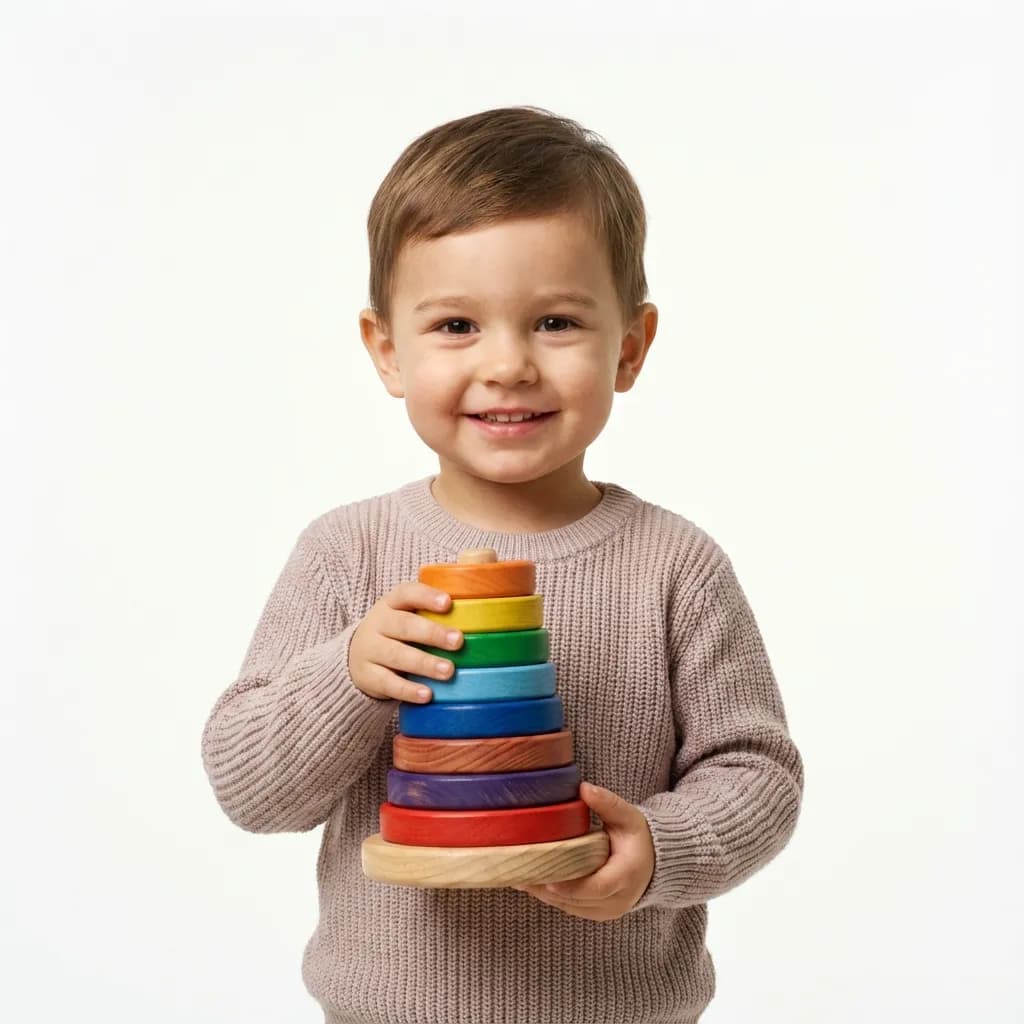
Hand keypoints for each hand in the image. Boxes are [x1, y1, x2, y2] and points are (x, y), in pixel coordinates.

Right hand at [348, 581, 461, 701]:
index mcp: (391, 603)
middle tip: (458, 641)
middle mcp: (378, 624)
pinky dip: (408, 690)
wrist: (356, 657)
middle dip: (432, 633)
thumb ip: (435, 609)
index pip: (406, 593)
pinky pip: (387, 683)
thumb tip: (483, 599)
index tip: (448, 602)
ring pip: (397, 655)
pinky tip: (427, 695)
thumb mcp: (407, 614)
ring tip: (448, 671)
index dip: (426, 596)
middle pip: (404, 625)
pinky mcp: (368, 677)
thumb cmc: (397, 632)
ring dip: (424, 663)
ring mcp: (370, 651)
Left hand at [514, 782, 654, 920]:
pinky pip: (571, 908)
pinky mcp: (598, 913)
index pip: (597, 887)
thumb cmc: (637, 837)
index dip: (571, 886)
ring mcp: (608, 910)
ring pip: (571, 907)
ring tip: (520, 877)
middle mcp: (619, 899)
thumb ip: (607, 803)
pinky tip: (533, 884)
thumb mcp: (628, 816)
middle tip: (522, 873)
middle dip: (548, 889)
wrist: (652, 862)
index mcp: (627, 875)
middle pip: (578, 900)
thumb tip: (584, 788)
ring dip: (545, 894)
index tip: (548, 879)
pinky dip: (552, 897)